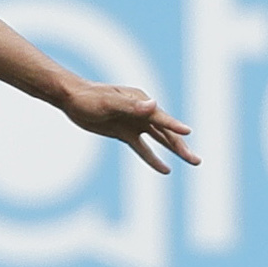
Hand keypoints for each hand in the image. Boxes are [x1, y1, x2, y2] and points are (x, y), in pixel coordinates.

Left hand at [61, 81, 198, 173]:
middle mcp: (142, 112)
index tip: (187, 131)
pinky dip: (153, 158)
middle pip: (166, 132)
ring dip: (174, 151)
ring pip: (160, 140)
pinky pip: (142, 148)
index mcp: (140, 101)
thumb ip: (130, 106)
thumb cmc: (89, 97)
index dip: (173, 125)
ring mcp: (134, 123)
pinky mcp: (125, 133)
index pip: (160, 116)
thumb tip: (153, 104)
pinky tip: (165, 169)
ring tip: (193, 161)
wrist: (71, 98)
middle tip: (196, 160)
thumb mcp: (108, 102)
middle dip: (180, 145)